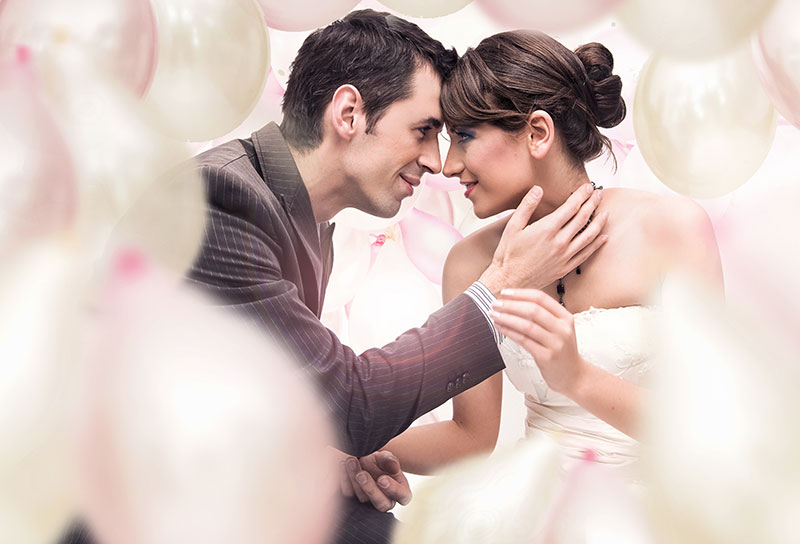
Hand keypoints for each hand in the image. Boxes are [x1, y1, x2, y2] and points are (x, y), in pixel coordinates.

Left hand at [339, 451, 410, 511]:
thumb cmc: (380, 461)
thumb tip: (395, 467)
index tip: (382, 479)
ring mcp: (369, 502)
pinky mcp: (354, 500)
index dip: (393, 489)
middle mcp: (386, 500)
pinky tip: (343, 464)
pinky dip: (345, 479)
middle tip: (361, 474)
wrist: (365, 458)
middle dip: (370, 488)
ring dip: (355, 480)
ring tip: (351, 461)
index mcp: (400, 491)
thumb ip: (390, 461)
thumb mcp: (386, 457)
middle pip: (381, 503)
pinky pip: (349, 494)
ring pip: (363, 499)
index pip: (402, 496)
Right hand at [479, 184, 607, 293]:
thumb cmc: (508, 254)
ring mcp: (564, 256)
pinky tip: (603, 237)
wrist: (509, 281)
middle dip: (592, 204)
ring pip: (588, 236)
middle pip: (582, 219)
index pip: (571, 207)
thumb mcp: (512, 227)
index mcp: (547, 229)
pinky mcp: (565, 267)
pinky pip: (586, 254)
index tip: (588, 187)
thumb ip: (526, 206)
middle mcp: (559, 242)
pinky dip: (596, 244)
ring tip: (605, 212)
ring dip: (599, 222)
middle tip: (598, 194)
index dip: (581, 195)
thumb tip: (538, 189)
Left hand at [490, 289, 588, 396]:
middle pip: (533, 310)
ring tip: (494, 315)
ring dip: (507, 318)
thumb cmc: (561, 351)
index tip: (504, 293)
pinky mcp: (547, 357)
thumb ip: (543, 316)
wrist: (573, 376)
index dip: (520, 293)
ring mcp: (556, 343)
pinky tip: (500, 328)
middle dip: (510, 305)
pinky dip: (509, 332)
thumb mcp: (559, 329)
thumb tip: (514, 302)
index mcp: (565, 317)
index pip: (541, 298)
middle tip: (495, 304)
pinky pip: (524, 340)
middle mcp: (563, 328)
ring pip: (527, 325)